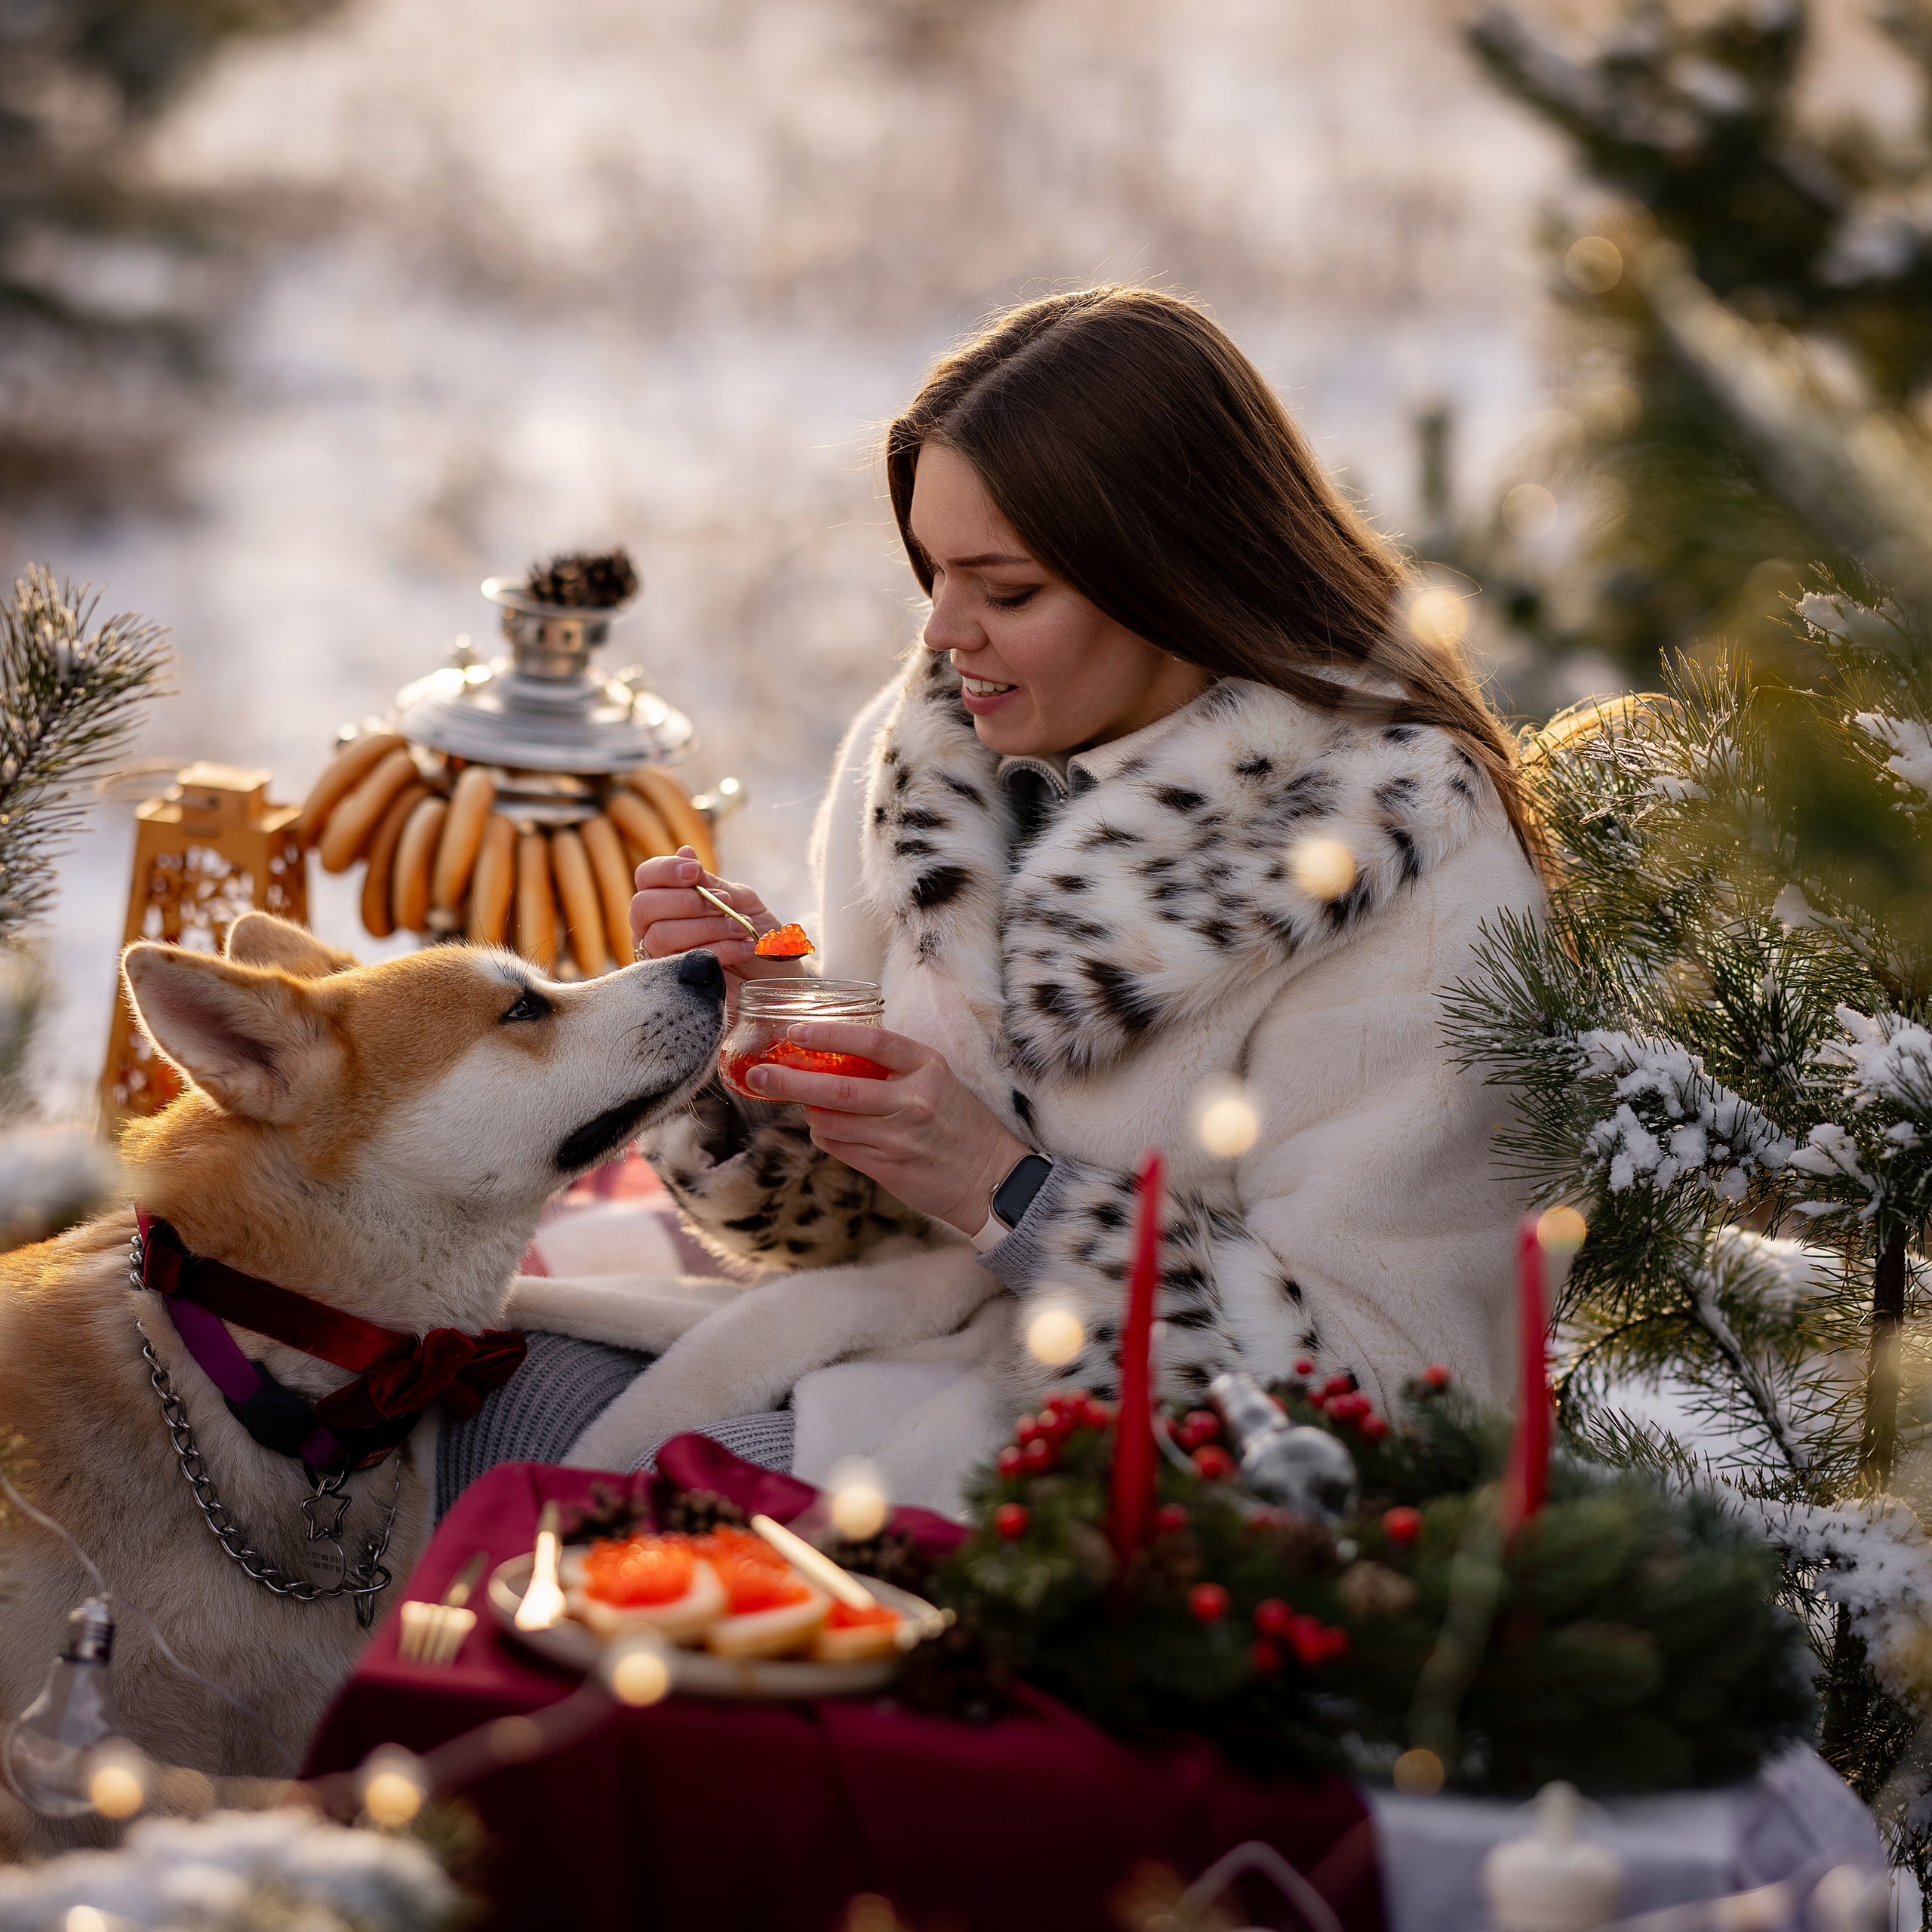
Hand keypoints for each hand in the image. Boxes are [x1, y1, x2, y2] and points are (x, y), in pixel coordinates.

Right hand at [629, 847, 806, 996]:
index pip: (646, 877)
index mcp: (668, 901)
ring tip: (743, 929)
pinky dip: (720, 949)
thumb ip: (711, 884)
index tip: (694, 872)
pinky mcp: (674, 986)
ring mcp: (659, 960)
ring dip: (709, 927)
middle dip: (687, 902)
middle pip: (642, 907)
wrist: (778, 978)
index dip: (665, 870)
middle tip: (725, 905)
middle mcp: (653, 929)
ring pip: (661, 935)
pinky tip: (744, 948)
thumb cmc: (757, 935)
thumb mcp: (741, 901)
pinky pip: (682, 961)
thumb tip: (684, 852)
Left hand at [743, 1022, 1030, 1236]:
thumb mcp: (938, 1081)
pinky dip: (825, 1136)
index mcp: (928, 1068)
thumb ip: (894, 1068)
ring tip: (805, 1105)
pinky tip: (828, 1129)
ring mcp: (899, 1137)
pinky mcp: (888, 1168)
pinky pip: (839, 1148)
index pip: (872, 1042)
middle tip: (759, 1074)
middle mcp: (913, 1100)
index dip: (829, 1035)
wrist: (990, 1178)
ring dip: (809, 1113)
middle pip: (838, 1089)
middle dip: (791, 1082)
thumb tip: (834, 1057)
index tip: (795, 1032)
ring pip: (831, 1123)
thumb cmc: (960, 1123)